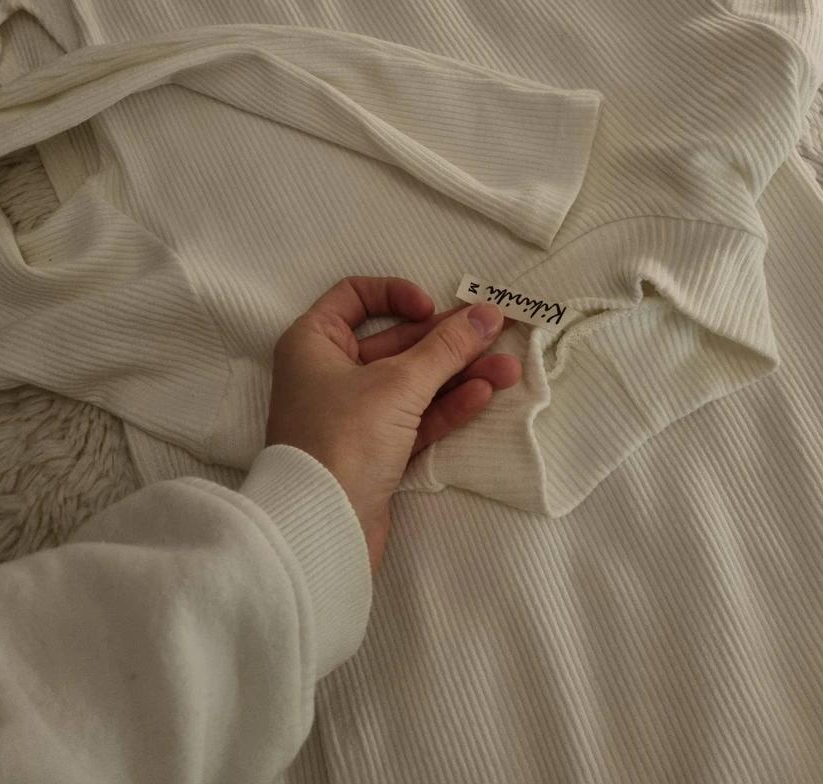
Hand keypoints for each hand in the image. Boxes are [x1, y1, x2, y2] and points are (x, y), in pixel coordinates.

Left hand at [265, 276, 520, 574]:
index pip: (353, 297)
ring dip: (458, 374)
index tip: (430, 308)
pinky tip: (483, 395)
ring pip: (412, 383)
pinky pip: (415, 417)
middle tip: (496, 333)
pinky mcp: (375, 451)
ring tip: (508, 368)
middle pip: (395, 342)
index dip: (395, 294)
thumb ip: (447, 347)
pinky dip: (446, 406)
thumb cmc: (346, 437)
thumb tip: (487, 313)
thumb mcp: (399, 383)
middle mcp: (328, 373)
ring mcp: (353, 415)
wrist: (323, 528)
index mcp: (314, 343)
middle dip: (447, 341)